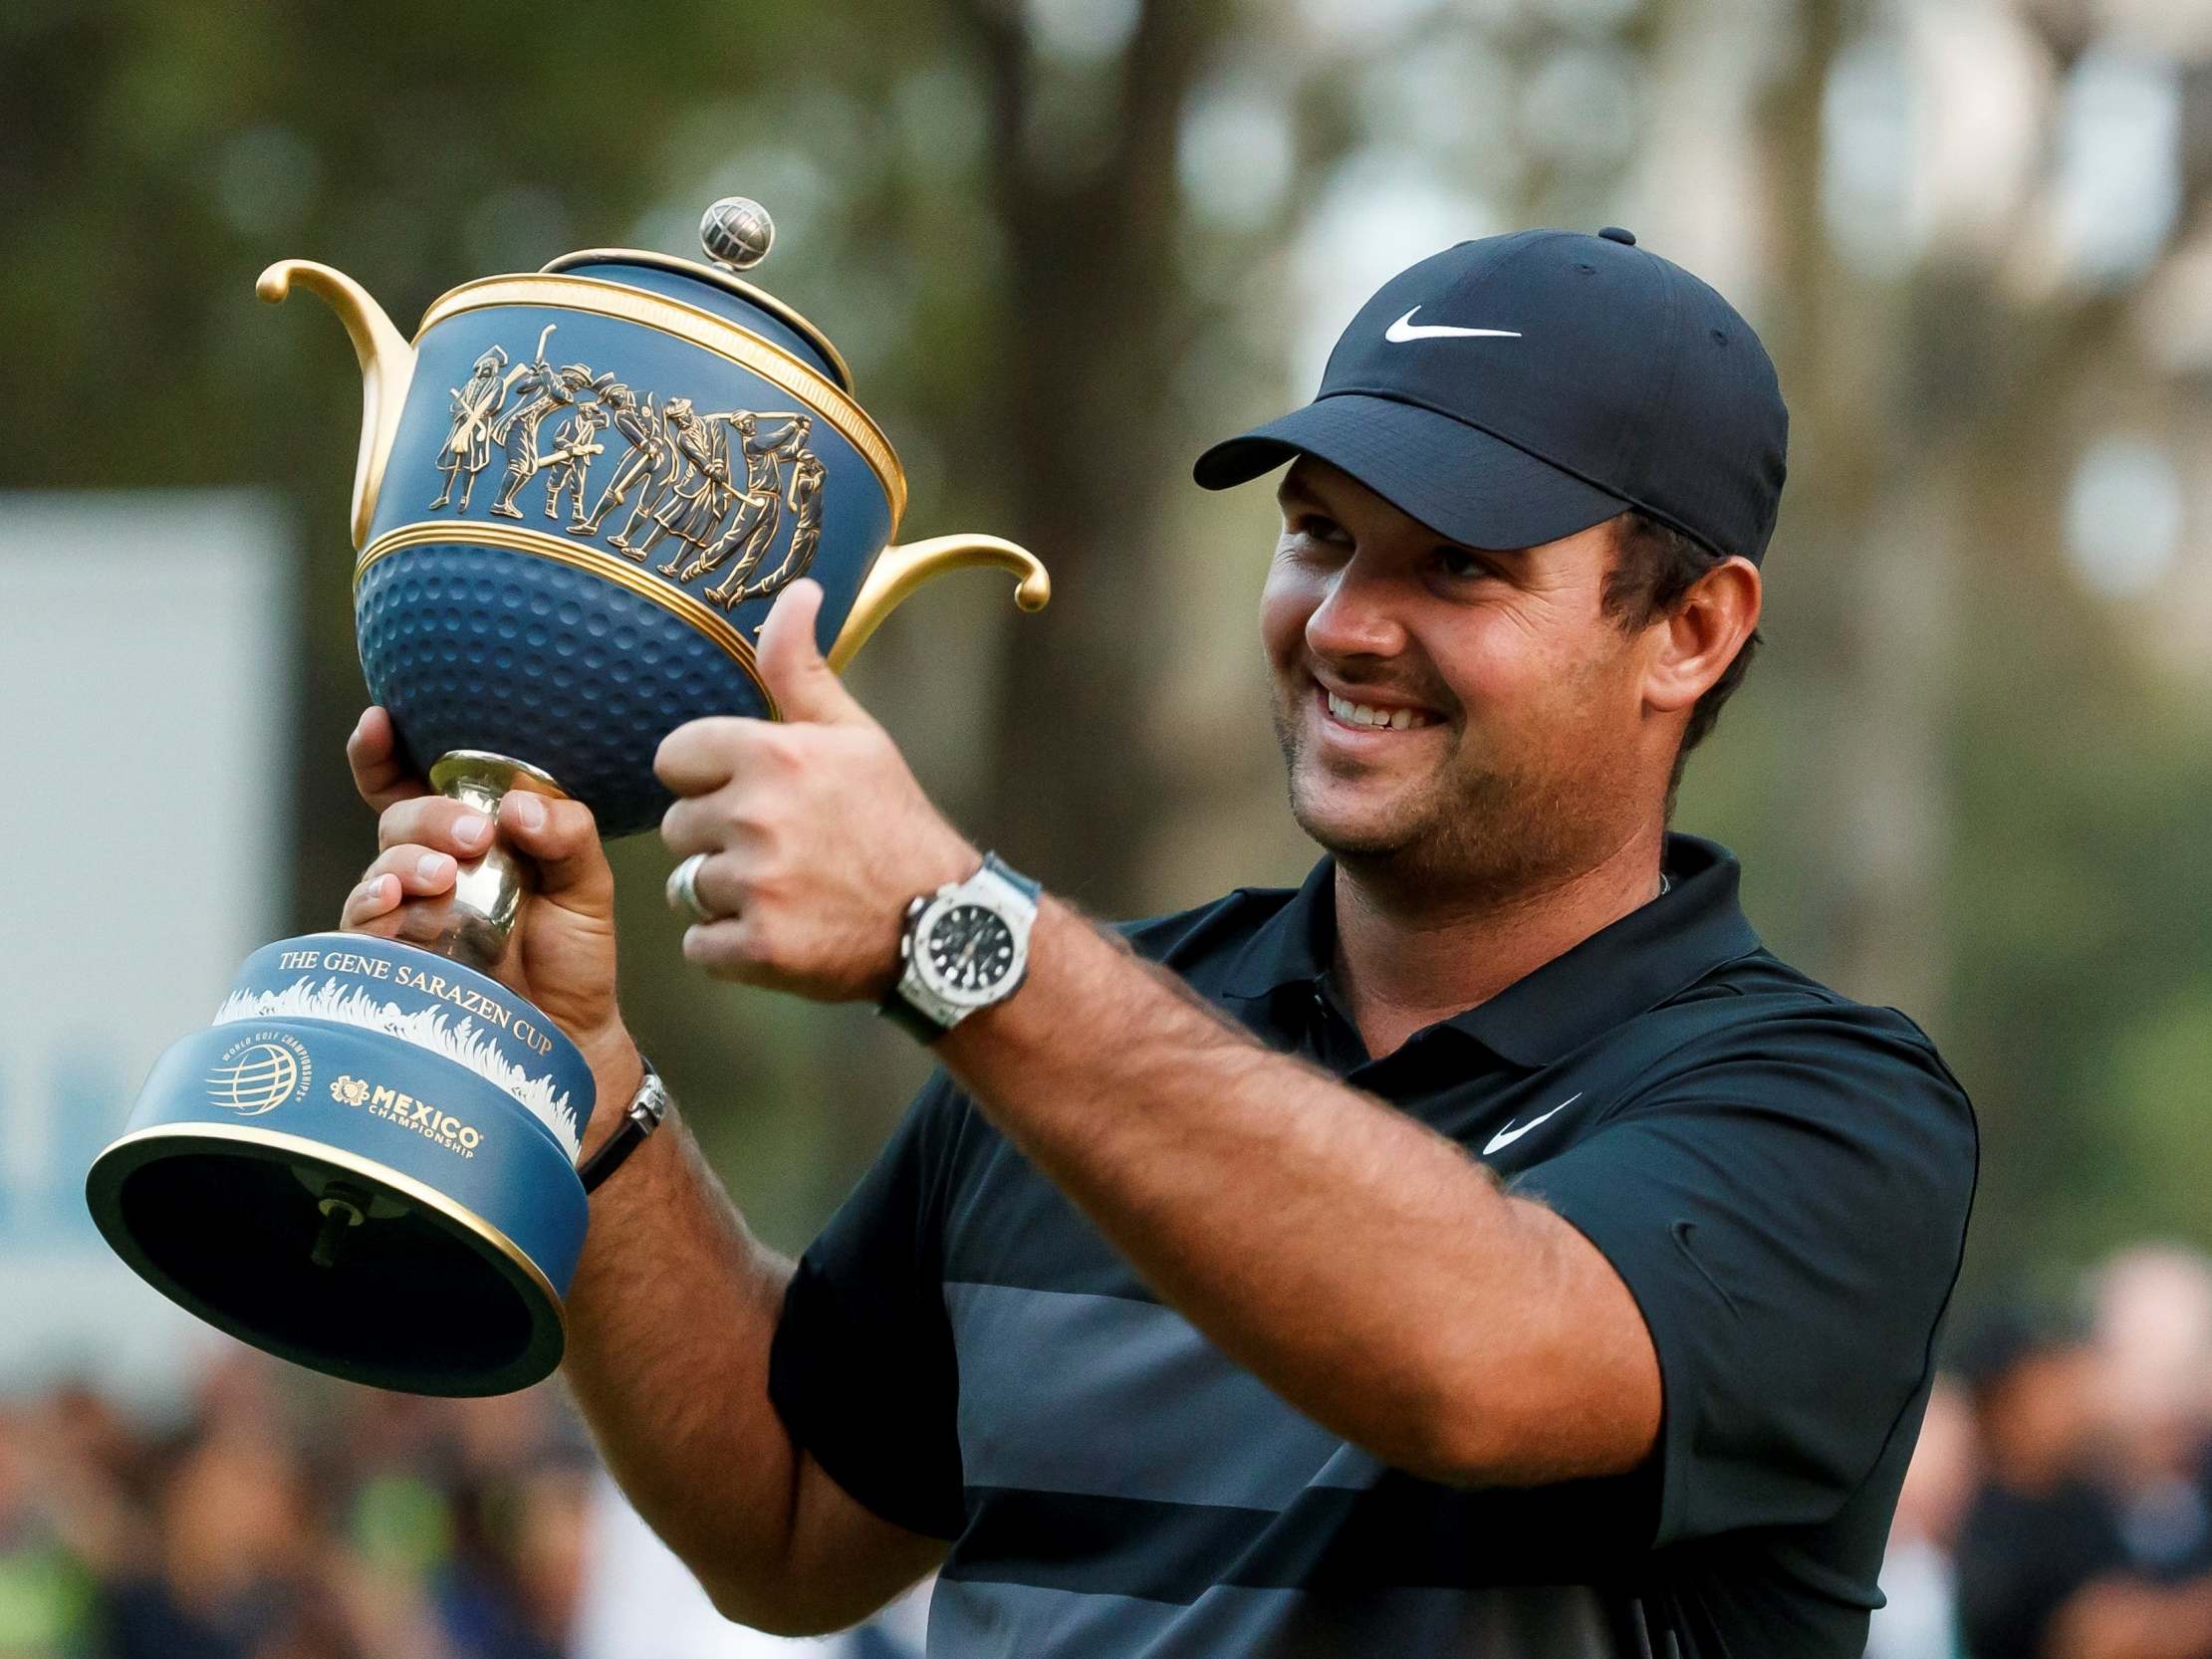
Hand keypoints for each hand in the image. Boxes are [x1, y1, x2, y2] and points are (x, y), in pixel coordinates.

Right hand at [340, 708, 633, 1083]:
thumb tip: (518, 809)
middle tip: (474, 835)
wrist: (570, 1036)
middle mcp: (431, 869)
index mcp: (471, 837)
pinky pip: (365, 928)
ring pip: (379, 869)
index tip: (380, 718)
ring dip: (405, 863)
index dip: (385, 751)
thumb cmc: (573, 956)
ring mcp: (409, 916)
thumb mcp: (587, 885)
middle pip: (399, 819)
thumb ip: (566, 835)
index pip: (413, 784)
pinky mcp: (395, 963)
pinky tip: (397, 905)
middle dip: (429, 817)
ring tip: (444, 877)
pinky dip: (376, 908)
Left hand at [655, 579, 976, 999]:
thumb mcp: (855, 735)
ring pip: (687, 887)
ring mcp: (757, 886)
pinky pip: (701, 946)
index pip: (675, 758)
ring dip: (726, 896)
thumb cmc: (893, 822)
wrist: (945, 924)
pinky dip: (733, 949)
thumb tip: (798, 587)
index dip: (710, 778)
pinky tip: (784, 931)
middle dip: (717, 840)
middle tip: (783, 850)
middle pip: (677, 826)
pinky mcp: (759, 948)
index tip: (755, 795)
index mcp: (773, 754)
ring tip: (787, 892)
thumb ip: (801, 667)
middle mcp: (758, 815)